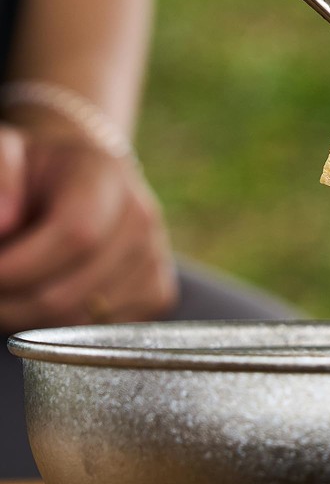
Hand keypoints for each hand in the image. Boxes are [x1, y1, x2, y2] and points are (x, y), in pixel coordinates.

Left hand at [0, 124, 177, 332]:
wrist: (93, 175)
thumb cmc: (41, 169)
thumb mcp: (11, 151)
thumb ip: (0, 174)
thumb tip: (4, 225)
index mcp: (106, 178)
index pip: (76, 236)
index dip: (20, 268)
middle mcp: (141, 219)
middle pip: (72, 292)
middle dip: (12, 304)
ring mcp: (155, 258)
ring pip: (82, 320)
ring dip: (32, 320)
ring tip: (13, 293)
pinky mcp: (159, 291)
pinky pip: (102, 332)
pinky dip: (65, 328)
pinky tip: (50, 296)